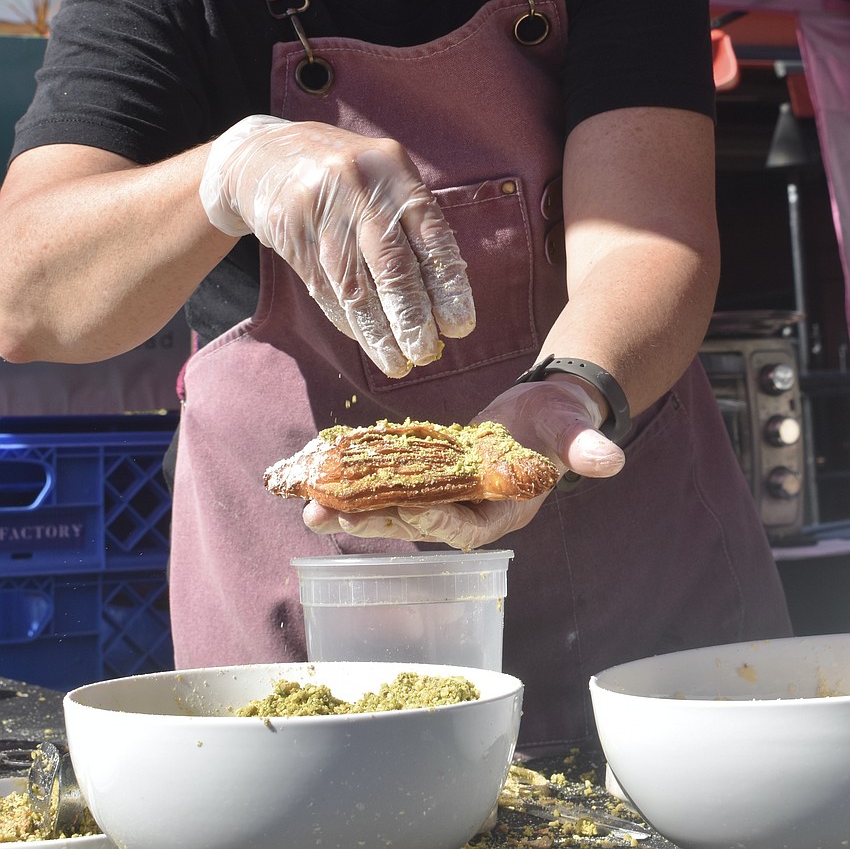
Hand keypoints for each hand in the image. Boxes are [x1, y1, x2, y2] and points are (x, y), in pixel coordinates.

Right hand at [199, 115, 474, 376]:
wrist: (263, 154)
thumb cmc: (344, 176)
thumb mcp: (383, 178)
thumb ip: (411, 222)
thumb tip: (442, 295)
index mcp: (394, 170)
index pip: (430, 235)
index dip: (447, 284)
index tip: (459, 324)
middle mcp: (359, 188)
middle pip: (392, 265)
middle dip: (413, 317)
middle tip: (426, 352)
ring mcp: (320, 209)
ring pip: (354, 285)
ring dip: (378, 332)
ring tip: (398, 364)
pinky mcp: (289, 232)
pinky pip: (324, 287)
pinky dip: (347, 319)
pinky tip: (365, 339)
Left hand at [303, 379, 625, 549]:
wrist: (547, 408)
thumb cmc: (564, 417)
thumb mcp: (573, 428)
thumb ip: (586, 446)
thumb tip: (610, 460)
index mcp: (504, 511)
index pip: (467, 527)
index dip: (437, 521)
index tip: (406, 508)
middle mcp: (470, 511)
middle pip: (416, 523)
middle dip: (372, 520)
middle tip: (325, 517)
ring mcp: (447, 495)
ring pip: (394, 507)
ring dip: (352, 507)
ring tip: (308, 508)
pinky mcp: (429, 477)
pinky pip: (389, 482)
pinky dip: (358, 479)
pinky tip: (322, 475)